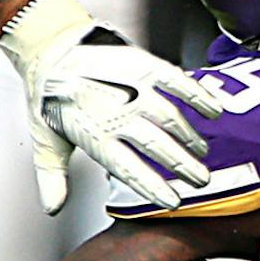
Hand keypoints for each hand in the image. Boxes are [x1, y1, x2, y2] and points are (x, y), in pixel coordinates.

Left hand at [0, 0, 221, 214]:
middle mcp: (115, 114)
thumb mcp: (46, 141)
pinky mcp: (140, 65)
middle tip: (201, 179)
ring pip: (168, 117)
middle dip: (182, 165)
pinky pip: (174, 81)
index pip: (129, 170)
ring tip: (202, 150)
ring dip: (190, 136)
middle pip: (156, 145)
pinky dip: (196, 95)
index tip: (173, 202)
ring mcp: (130, 88)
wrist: (49, 50)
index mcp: (94, 137)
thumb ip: (53, 177)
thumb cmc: (49, 99)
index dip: (153, 187)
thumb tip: (52, 210)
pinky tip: (213, 111)